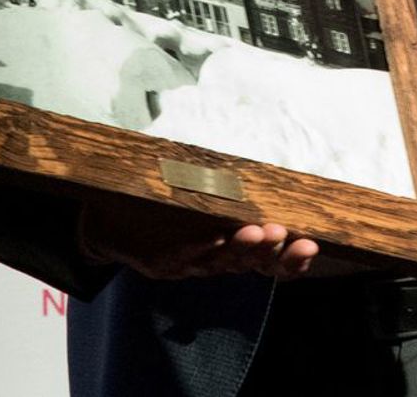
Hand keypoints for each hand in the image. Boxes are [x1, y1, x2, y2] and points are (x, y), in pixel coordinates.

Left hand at [78, 198, 318, 281]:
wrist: (105, 221)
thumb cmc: (158, 204)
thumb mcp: (198, 193)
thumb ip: (228, 185)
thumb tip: (268, 151)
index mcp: (225, 248)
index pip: (267, 263)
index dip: (290, 261)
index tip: (312, 246)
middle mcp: (211, 261)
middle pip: (249, 266)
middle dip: (272, 254)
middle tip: (289, 237)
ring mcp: (185, 263)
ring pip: (220, 261)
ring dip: (240, 248)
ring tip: (259, 232)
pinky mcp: (157, 260)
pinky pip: (182, 255)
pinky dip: (199, 246)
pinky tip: (215, 236)